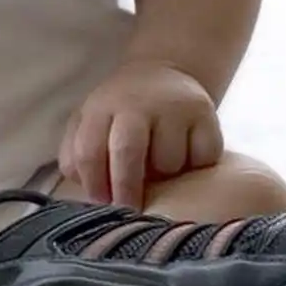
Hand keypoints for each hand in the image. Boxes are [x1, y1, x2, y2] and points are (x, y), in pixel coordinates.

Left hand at [59, 60, 223, 209]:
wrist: (163, 74)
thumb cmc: (120, 114)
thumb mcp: (90, 123)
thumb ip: (78, 155)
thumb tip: (88, 191)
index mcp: (101, 107)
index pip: (88, 150)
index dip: (94, 184)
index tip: (102, 207)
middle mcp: (137, 102)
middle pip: (127, 151)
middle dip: (126, 188)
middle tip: (131, 211)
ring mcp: (174, 106)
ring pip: (169, 162)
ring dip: (166, 177)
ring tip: (161, 168)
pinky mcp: (207, 113)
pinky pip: (203, 157)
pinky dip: (196, 167)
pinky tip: (187, 157)